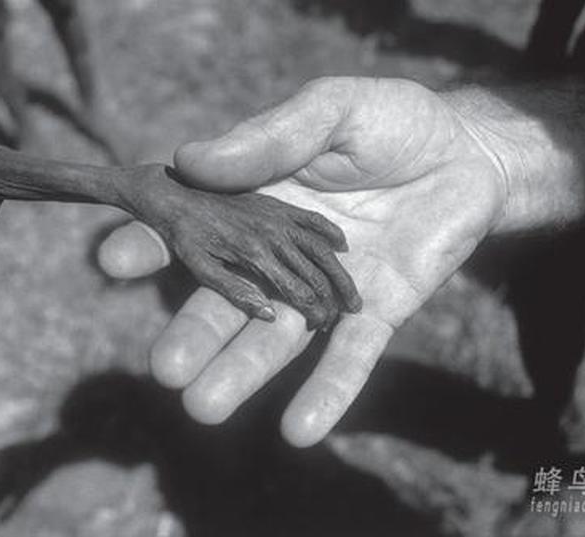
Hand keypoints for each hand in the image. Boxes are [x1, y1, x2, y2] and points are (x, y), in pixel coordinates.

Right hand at [100, 78, 515, 445]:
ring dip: (244, 372)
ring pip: (280, 337)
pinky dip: (327, 391)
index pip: (198, 224)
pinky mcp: (377, 311)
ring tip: (204, 406)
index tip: (112, 260)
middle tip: (164, 370)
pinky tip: (300, 431)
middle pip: (231, 299)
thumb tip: (190, 158)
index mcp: (261, 200)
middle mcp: (284, 253)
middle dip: (198, 334)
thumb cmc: (397, 122)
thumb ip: (269, 138)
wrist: (472, 153)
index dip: (156, 240)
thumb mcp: (333, 111)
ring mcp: (328, 288)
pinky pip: (351, 357)